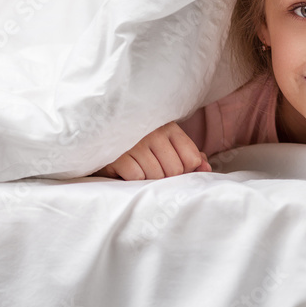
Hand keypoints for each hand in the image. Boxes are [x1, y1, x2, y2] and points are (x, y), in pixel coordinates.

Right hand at [94, 122, 211, 179]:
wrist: (98, 132)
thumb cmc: (138, 142)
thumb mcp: (165, 143)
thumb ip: (189, 155)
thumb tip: (207, 168)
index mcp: (169, 127)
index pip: (192, 158)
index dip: (186, 169)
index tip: (173, 167)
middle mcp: (154, 133)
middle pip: (176, 170)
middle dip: (166, 177)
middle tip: (153, 169)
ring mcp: (135, 143)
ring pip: (157, 175)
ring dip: (149, 179)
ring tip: (139, 168)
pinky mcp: (117, 154)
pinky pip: (136, 177)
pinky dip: (133, 179)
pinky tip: (127, 169)